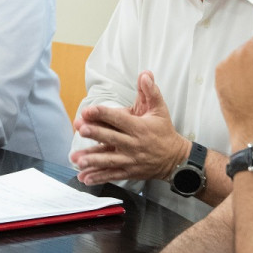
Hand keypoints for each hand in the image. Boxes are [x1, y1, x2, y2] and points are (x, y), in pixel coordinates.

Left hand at [70, 71, 188, 184]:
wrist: (175, 159)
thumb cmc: (164, 132)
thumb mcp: (160, 110)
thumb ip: (151, 92)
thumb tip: (145, 74)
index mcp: (139, 128)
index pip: (119, 119)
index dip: (104, 113)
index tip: (89, 110)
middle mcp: (134, 144)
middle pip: (112, 138)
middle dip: (96, 134)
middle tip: (81, 129)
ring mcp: (131, 160)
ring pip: (109, 160)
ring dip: (93, 160)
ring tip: (77, 159)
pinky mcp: (129, 172)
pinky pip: (112, 175)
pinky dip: (98, 177)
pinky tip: (84, 178)